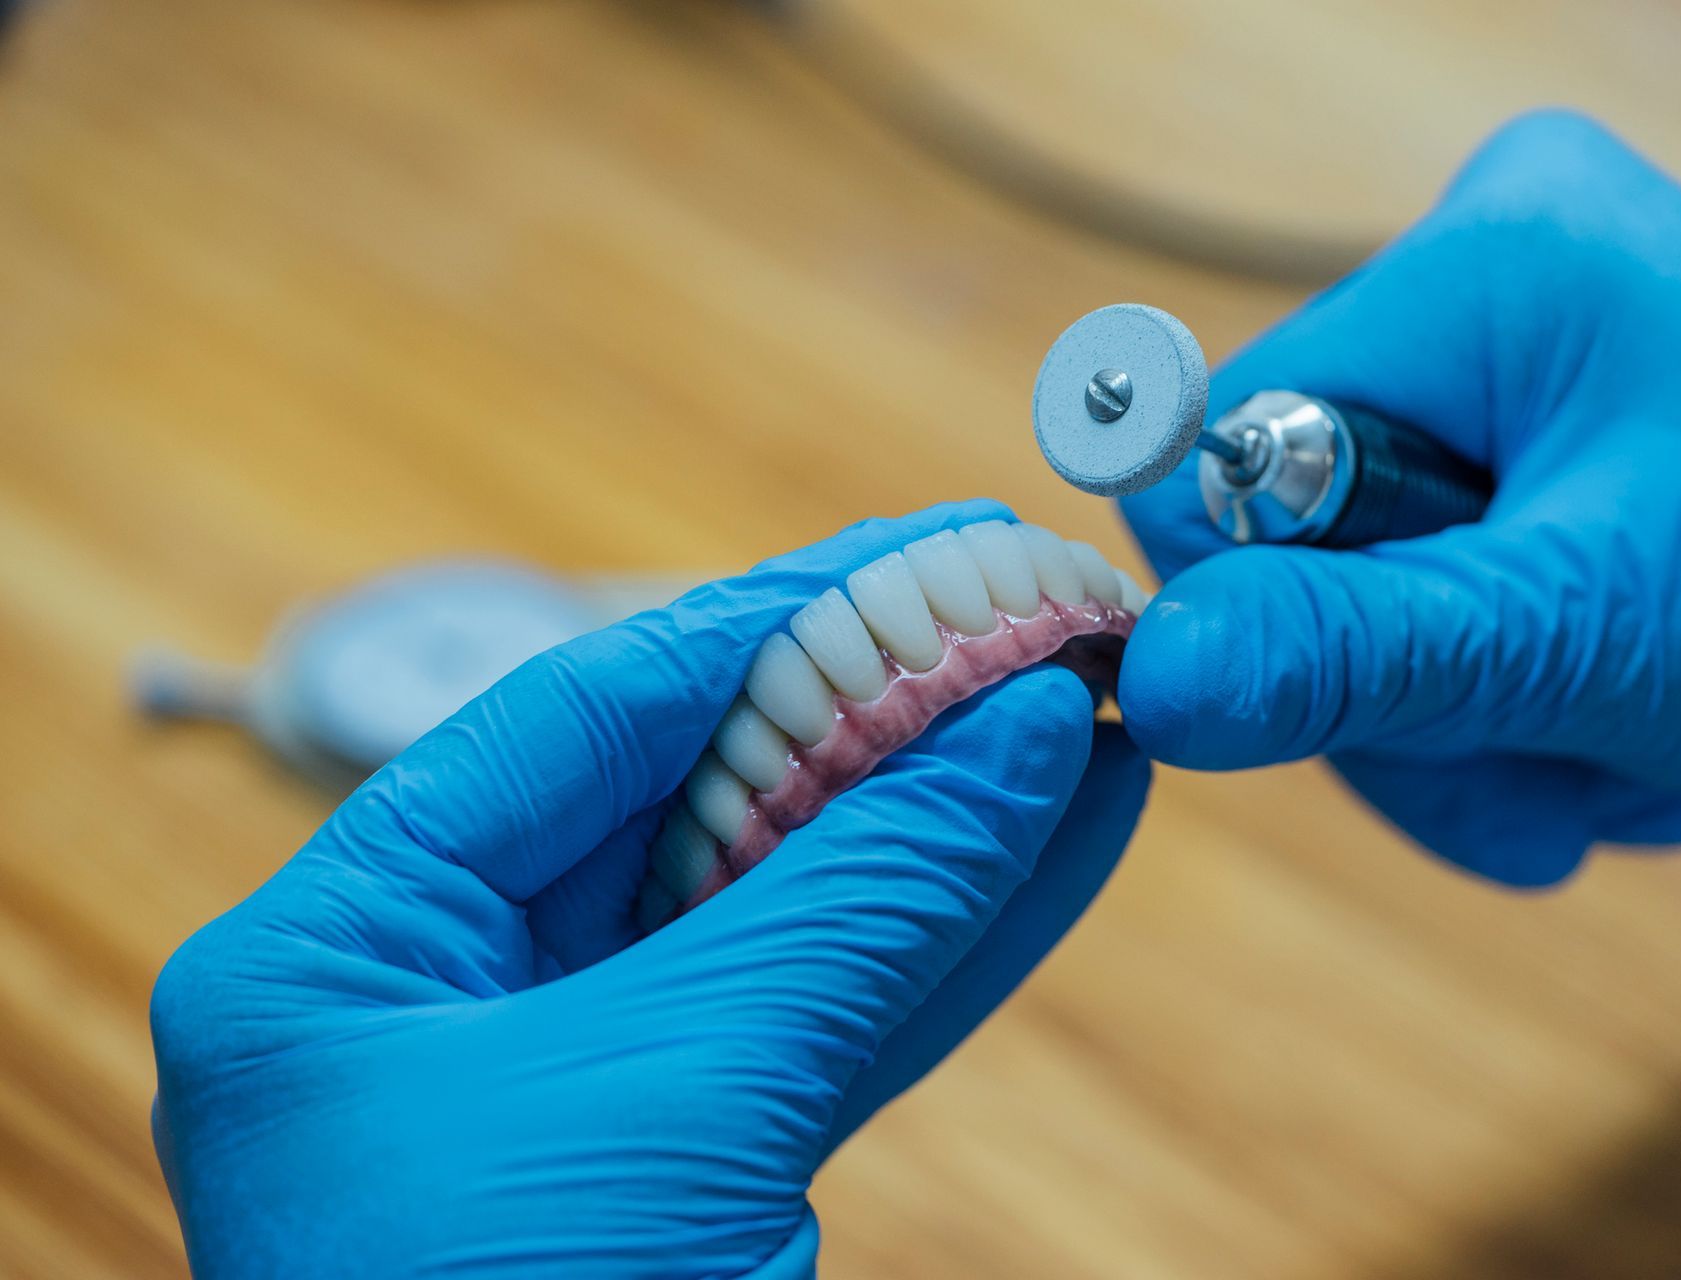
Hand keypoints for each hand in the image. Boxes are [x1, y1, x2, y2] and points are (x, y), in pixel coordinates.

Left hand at [150, 500, 1150, 1277]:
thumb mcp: (680, 1100)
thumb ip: (855, 896)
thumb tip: (1016, 726)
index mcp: (346, 957)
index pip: (579, 721)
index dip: (768, 623)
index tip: (923, 553)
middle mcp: (445, 1008)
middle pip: (695, 807)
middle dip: (879, 719)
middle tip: (1029, 621)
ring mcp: (577, 1097)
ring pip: (790, 915)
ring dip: (948, 823)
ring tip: (1091, 715)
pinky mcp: (693, 1177)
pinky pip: (834, 1023)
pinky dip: (953, 940)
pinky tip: (1067, 843)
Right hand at [1117, 110, 1680, 885]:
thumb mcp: (1595, 637)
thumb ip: (1359, 656)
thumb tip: (1148, 682)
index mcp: (1486, 262)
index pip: (1220, 445)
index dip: (1268, 605)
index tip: (1406, 710)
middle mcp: (1489, 268)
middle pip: (1291, 535)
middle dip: (1407, 697)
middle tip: (1548, 774)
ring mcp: (1523, 350)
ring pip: (1362, 589)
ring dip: (1474, 724)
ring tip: (1621, 763)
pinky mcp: (1552, 425)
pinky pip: (1441, 585)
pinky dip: (1513, 696)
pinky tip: (1625, 733)